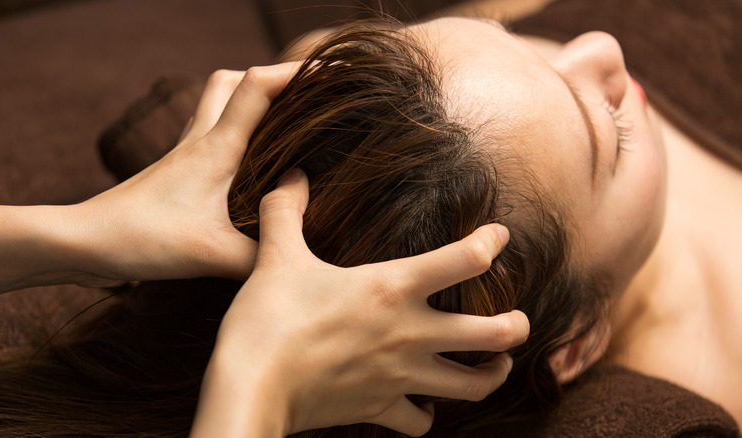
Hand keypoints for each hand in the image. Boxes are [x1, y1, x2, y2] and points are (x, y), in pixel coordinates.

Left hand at [68, 63, 298, 283]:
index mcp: (215, 147)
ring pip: (215, 105)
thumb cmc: (143, 239)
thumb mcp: (213, 254)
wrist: (85, 242)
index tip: (329, 73)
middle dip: (268, 79)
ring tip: (278, 127)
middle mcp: (199, 141)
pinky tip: (244, 168)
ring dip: (246, 103)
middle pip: (231, 81)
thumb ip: (262, 256)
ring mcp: (182, 155)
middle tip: (300, 100)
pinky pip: (206, 136)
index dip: (295, 71)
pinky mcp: (173, 173)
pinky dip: (230, 135)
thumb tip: (296, 257)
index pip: (257, 86)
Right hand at [190, 170, 529, 437]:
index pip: (466, 258)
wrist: (250, 389)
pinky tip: (422, 406)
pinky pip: (419, 423)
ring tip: (496, 364)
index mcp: (392, 287)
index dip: (491, 242)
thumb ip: (285, 211)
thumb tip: (291, 176)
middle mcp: (410, 333)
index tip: (499, 236)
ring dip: (492, 375)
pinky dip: (425, 416)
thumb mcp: (276, 257)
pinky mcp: (380, 409)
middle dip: (517, 326)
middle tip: (518, 320)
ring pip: (474, 386)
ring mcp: (400, 376)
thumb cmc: (267, 320)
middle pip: (495, 334)